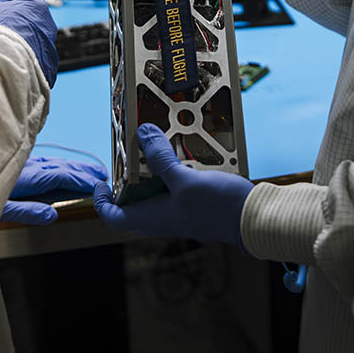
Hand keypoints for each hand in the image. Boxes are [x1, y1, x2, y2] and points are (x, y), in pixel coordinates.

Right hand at [0, 0, 58, 86]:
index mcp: (37, 5)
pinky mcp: (46, 66)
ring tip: (2, 45)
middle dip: (15, 20)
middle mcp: (47, 25)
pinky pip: (33, 56)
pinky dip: (24, 56)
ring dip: (21, 39)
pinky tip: (9, 58)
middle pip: (30, 17)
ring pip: (32, 38)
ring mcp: (49, 47)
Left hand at [1, 156, 107, 225]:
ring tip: (93, 173)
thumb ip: (27, 211)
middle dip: (84, 172)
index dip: (81, 181)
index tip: (99, 185)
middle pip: (62, 167)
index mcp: (27, 177)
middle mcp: (28, 166)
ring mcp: (24, 163)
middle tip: (105, 178)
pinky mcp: (19, 164)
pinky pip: (47, 163)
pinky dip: (63, 166)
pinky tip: (65, 170)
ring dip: (76, 168)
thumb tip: (53, 214)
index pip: (61, 177)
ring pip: (55, 163)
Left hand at [93, 123, 253, 246]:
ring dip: (149, 174)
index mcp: (153, 217)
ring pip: (153, 194)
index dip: (101, 202)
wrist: (252, 218)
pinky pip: (173, 189)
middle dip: (125, 183)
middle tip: (126, 160)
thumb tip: (142, 134)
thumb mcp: (184, 179)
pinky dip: (170, 172)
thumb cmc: (217, 207)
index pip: (114, 218)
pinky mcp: (195, 204)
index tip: (101, 182)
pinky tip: (178, 153)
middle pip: (132, 205)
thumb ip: (161, 158)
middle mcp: (163, 217)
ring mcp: (179, 212)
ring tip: (151, 148)